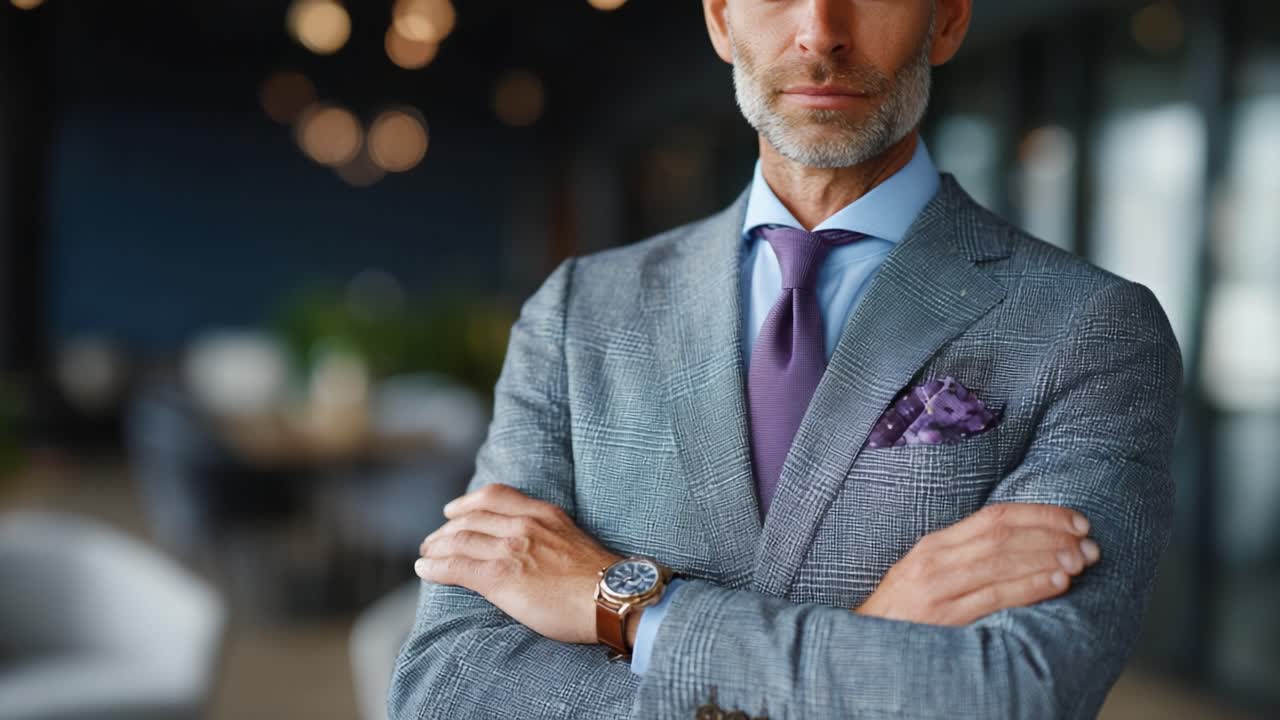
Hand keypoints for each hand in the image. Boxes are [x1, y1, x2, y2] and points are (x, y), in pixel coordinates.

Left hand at [415, 483, 622, 644]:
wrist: (611, 597)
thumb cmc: (601, 580)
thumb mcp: (573, 539)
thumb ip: (548, 535)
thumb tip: (531, 550)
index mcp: (543, 513)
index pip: (495, 495)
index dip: (467, 502)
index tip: (453, 510)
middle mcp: (524, 525)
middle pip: (470, 517)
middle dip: (445, 529)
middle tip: (432, 541)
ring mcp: (511, 549)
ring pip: (458, 540)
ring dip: (435, 548)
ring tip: (425, 556)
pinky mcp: (500, 577)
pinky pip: (456, 567)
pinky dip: (435, 567)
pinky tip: (424, 571)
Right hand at [856, 503, 1099, 625]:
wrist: (866, 644)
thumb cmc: (904, 613)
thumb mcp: (927, 574)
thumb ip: (965, 558)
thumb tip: (1021, 546)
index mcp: (934, 545)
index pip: (994, 516)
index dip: (1039, 514)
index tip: (1074, 519)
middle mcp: (936, 560)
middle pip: (1002, 535)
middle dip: (1052, 534)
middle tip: (1088, 541)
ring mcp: (939, 588)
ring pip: (1002, 560)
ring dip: (1048, 557)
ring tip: (1081, 559)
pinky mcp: (945, 617)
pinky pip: (995, 596)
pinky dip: (1029, 586)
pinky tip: (1057, 582)